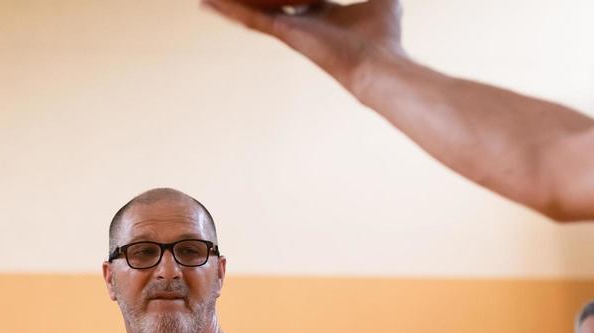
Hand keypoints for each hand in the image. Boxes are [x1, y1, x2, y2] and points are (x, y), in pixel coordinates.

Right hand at [200, 0, 404, 91]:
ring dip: (230, 3)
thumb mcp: (385, 0)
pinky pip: (250, 18)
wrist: (379, 64)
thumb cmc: (384, 38)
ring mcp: (289, 29)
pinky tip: (207, 3)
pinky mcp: (284, 33)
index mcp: (320, 14)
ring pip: (252, 10)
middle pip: (269, 2)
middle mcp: (300, 23)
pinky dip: (229, 9)